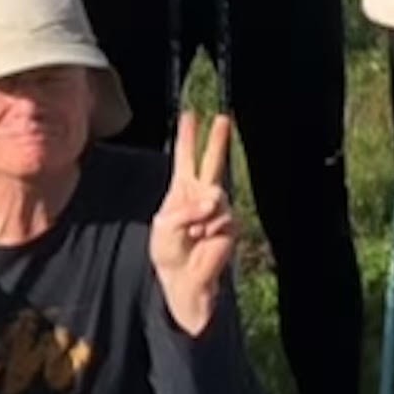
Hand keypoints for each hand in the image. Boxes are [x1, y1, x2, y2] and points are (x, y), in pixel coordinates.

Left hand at [150, 110, 236, 326]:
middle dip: (217, 140)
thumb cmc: (169, 252)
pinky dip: (207, 229)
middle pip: (212, 162)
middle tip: (223, 118)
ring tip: (192, 235)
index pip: (185, 159)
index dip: (187, 137)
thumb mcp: (164, 226)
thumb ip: (186, 208)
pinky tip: (202, 240)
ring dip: (199, 215)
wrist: (183, 278)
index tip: (189, 115)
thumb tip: (213, 200)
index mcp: (181, 191)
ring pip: (214, 195)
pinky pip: (220, 217)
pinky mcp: (229, 225)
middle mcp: (201, 195)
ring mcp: (217, 209)